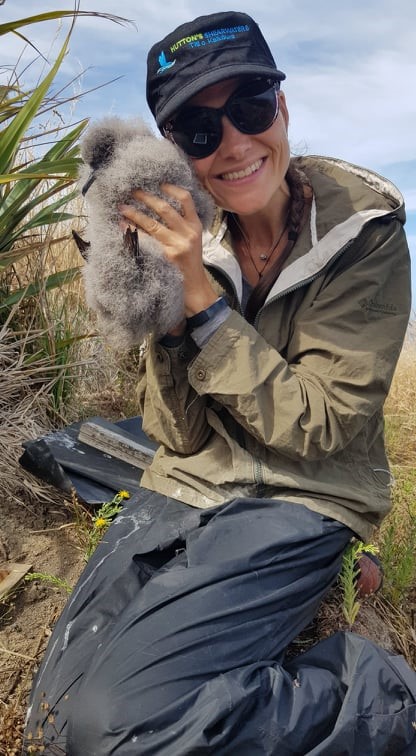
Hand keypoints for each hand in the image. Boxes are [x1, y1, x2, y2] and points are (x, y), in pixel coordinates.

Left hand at [119, 184, 217, 319]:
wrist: (194, 289)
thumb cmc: (189, 264)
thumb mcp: (193, 241)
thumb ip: (181, 225)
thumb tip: (159, 207)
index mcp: (195, 227)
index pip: (186, 199)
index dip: (171, 188)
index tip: (158, 183)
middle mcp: (187, 234)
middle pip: (164, 208)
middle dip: (145, 197)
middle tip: (132, 191)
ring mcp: (176, 246)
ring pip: (151, 224)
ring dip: (134, 214)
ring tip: (121, 208)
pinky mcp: (165, 257)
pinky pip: (145, 241)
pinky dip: (132, 233)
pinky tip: (123, 229)